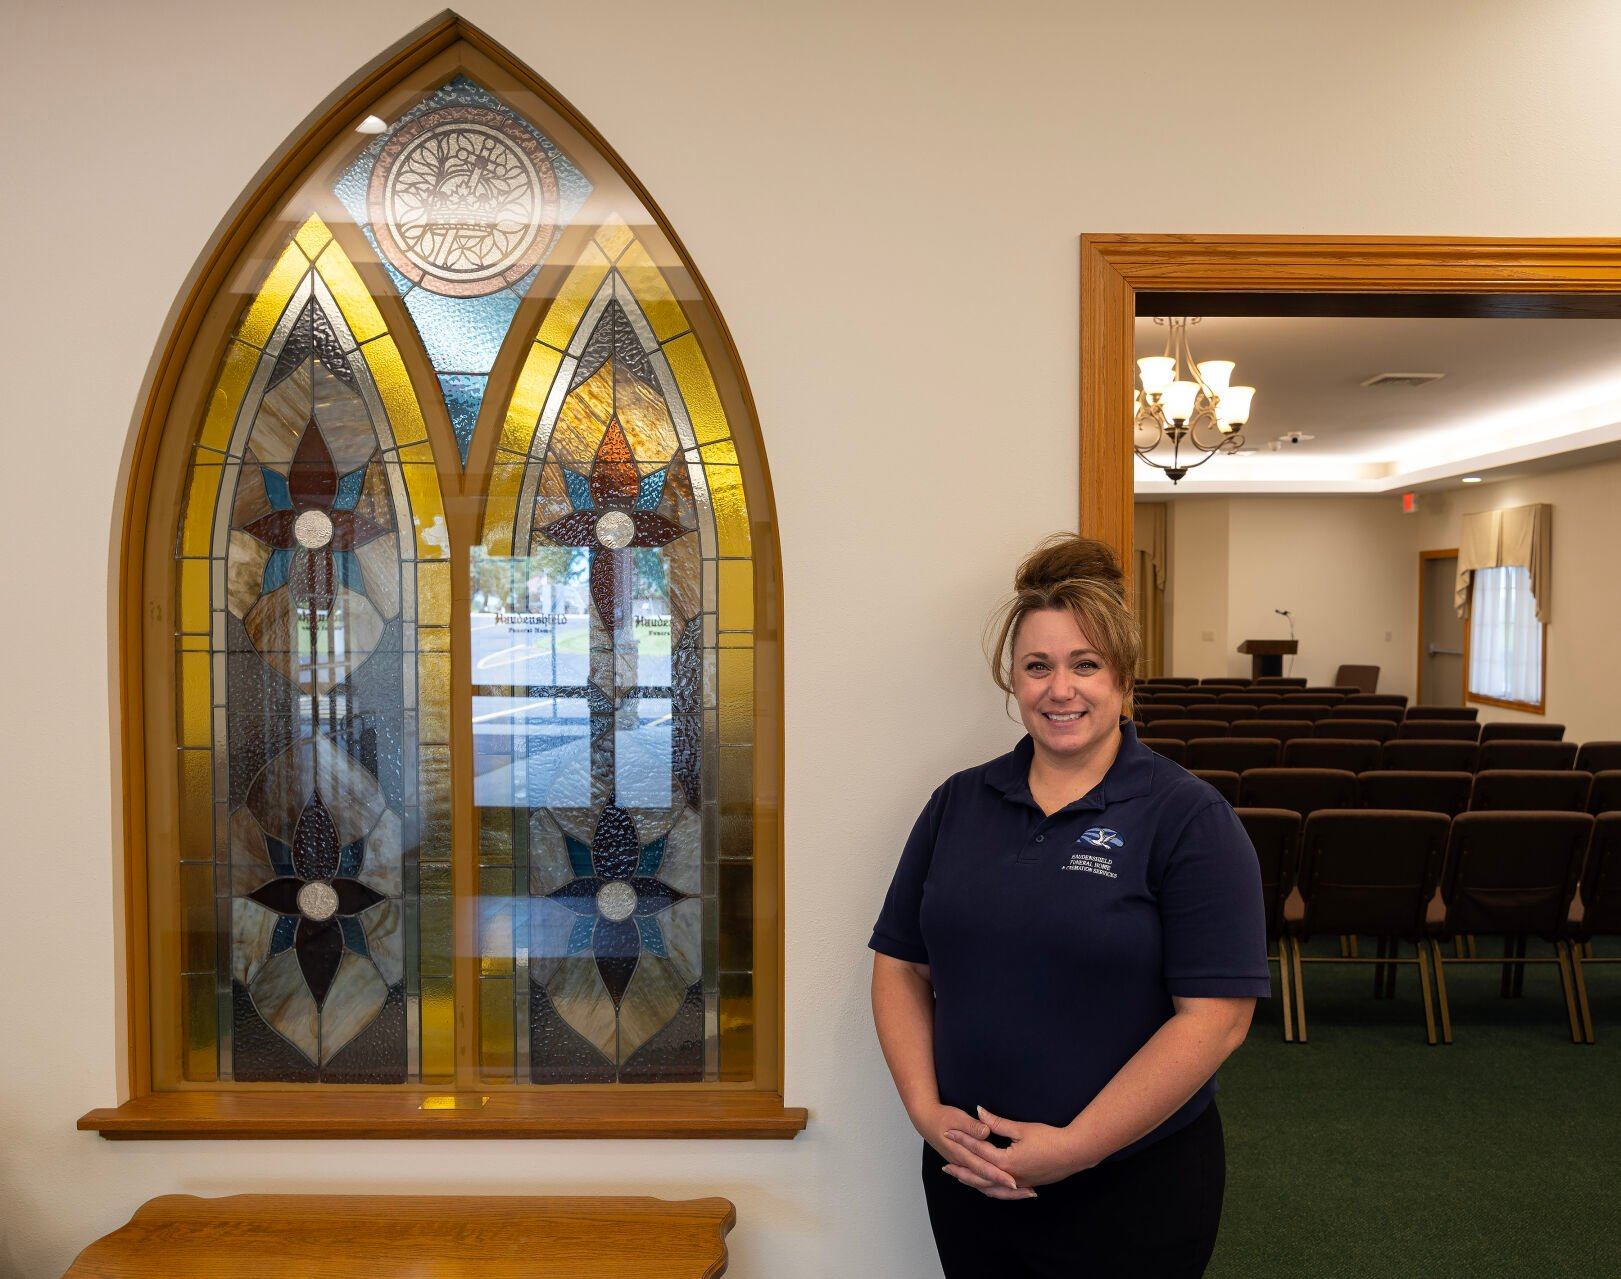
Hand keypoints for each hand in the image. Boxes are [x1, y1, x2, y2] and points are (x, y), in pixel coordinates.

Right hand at [913, 1103, 1035, 1199]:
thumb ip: (973, 1126)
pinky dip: (995, 1188)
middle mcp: (963, 1164)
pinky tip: (1007, 1188)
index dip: (1000, 1175)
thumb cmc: (942, 1116)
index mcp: (961, 1154)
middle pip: (986, 1183)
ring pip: (984, 1187)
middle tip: (1029, 1193)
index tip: (1015, 1182)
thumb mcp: (958, 1117)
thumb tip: (985, 1131)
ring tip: (1025, 1194)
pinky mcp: (965, 1166)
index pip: (984, 1168)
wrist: (925, 1119)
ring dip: (1004, 1192)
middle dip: (1008, 1190)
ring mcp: (963, 1167)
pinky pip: (981, 1184)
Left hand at [947, 1105, 1094, 1188]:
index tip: (948, 1133)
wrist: (1074, 1153)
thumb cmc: (1049, 1138)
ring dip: (974, 1182)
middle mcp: (1009, 1177)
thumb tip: (979, 1112)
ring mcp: (1018, 1183)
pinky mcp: (1026, 1185)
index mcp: (1006, 1162)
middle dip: (961, 1169)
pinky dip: (991, 1190)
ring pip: (989, 1187)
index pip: (978, 1149)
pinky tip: (987, 1187)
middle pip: (978, 1175)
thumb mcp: (1021, 1128)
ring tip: (960, 1178)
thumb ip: (997, 1123)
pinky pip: (1002, 1192)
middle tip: (945, 1165)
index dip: (962, 1139)